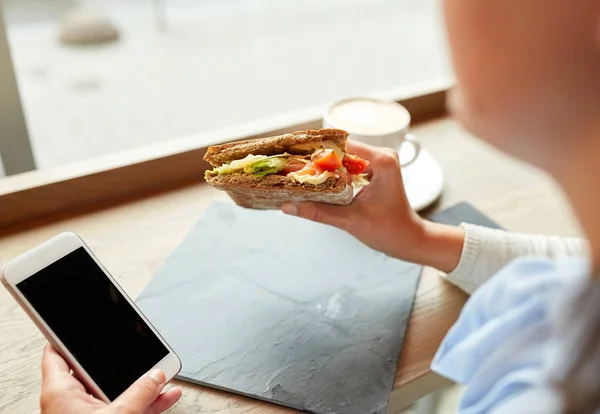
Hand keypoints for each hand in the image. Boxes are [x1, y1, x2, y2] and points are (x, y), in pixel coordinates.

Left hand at [40, 344, 181, 413]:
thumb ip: (140, 393)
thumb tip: (157, 375)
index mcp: (60, 392)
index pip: (56, 352)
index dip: (66, 334)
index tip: (77, 320)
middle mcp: (70, 402)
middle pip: (94, 370)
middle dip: (121, 361)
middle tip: (136, 347)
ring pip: (115, 390)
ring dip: (140, 383)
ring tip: (162, 371)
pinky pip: (126, 407)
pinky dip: (144, 402)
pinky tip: (166, 394)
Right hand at [281, 141, 464, 271]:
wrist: (408, 240)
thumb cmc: (388, 231)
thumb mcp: (349, 220)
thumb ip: (317, 212)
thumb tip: (287, 206)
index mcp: (381, 161)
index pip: (342, 146)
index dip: (317, 151)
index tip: (295, 157)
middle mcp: (383, 155)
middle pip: (342, 149)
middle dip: (318, 159)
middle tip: (293, 168)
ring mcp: (380, 162)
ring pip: (345, 157)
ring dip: (325, 166)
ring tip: (301, 174)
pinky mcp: (377, 170)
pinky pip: (350, 165)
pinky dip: (335, 173)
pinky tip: (318, 181)